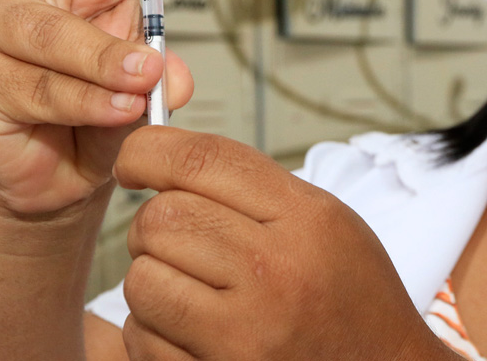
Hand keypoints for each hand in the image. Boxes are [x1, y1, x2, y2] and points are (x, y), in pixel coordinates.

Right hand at [0, 0, 195, 216]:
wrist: (52, 176)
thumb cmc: (94, 112)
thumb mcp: (141, 85)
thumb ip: (161, 74)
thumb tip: (172, 77)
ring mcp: (5, 40)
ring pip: (52, 32)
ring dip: (104, 53)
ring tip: (144, 74)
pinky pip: (40, 89)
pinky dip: (85, 101)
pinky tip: (118, 109)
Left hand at [114, 127, 461, 360]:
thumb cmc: (350, 292)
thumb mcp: (325, 219)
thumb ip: (255, 187)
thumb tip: (167, 157)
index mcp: (305, 218)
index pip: (203, 159)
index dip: (151, 150)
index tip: (136, 160)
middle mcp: (275, 271)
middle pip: (162, 217)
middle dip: (154, 222)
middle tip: (175, 235)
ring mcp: (245, 332)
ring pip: (142, 278)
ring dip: (151, 275)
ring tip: (187, 282)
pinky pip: (143, 336)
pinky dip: (153, 327)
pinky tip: (191, 325)